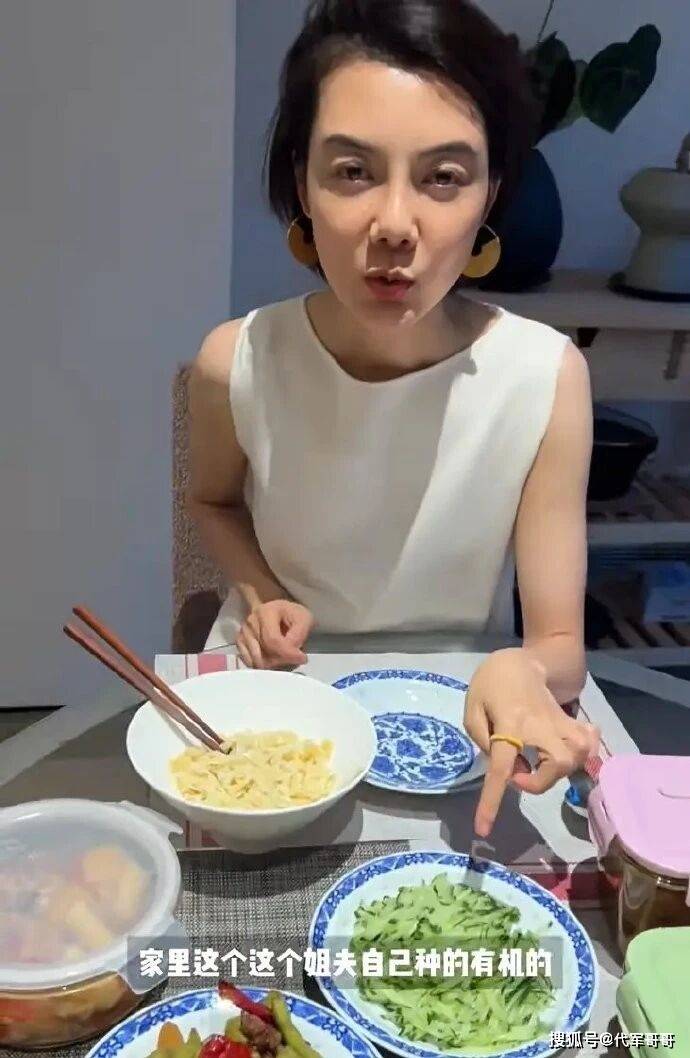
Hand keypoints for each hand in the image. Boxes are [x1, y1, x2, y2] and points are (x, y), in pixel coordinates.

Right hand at [236, 600, 313, 668]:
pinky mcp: (240, 643)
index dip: (288, 653)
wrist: (279, 612)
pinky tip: (274, 660)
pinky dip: (263, 666)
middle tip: (295, 659)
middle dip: (282, 661)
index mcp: (265, 612)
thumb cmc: (292, 615)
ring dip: (274, 665)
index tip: (303, 658)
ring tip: (285, 659)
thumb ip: (299, 634)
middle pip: (264, 653)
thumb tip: (291, 652)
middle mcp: (250, 622)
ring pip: (256, 660)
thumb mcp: (304, 618)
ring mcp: (243, 633)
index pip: (272, 640)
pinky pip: (250, 662)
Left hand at [464, 648, 598, 837]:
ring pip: (578, 754)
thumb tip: (507, 767)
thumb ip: (483, 740)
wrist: (520, 661)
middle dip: (540, 782)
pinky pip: (588, 743)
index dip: (492, 801)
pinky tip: (564, 753)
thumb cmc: (490, 685)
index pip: (501, 767)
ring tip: (537, 764)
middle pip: (558, 762)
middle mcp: (540, 724)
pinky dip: (582, 755)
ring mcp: (560, 722)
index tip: (483, 829)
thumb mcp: (472, 709)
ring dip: (558, 771)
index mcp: (509, 723)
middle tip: (519, 774)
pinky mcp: (571, 721)